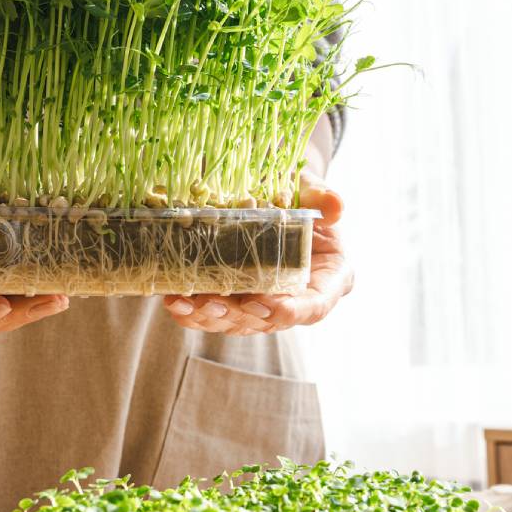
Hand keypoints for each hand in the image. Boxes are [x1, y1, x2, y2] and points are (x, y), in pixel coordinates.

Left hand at [162, 172, 352, 335]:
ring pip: (239, 322)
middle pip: (269, 319)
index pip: (314, 305)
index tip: (259, 303)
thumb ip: (322, 198)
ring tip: (183, 304)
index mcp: (330, 277)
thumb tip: (336, 207)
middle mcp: (299, 298)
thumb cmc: (301, 193)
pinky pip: (219, 313)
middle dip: (237, 315)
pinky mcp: (241, 300)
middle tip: (210, 304)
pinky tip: (175, 302)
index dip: (288, 310)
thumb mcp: (312, 190)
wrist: (276, 195)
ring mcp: (268, 302)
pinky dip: (195, 311)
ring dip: (209, 317)